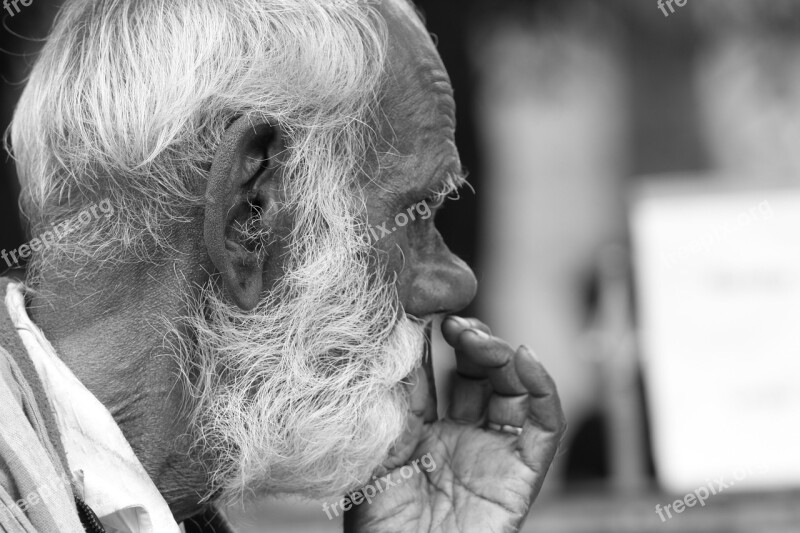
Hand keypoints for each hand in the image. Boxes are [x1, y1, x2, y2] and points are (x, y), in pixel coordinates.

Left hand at [344, 316, 565, 531]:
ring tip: (478, 338)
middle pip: (482, 377)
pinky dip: (544, 389)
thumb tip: (406, 334)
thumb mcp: (382, 443)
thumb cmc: (378, 521)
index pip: (442, 374)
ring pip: (515, 391)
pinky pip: (546, 427)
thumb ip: (401, 394)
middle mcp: (462, 439)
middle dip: (474, 344)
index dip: (440, 343)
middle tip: (457, 325)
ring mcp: (494, 454)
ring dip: (503, 357)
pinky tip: (525, 358)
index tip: (431, 310)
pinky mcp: (522, 474)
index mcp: (425, 433)